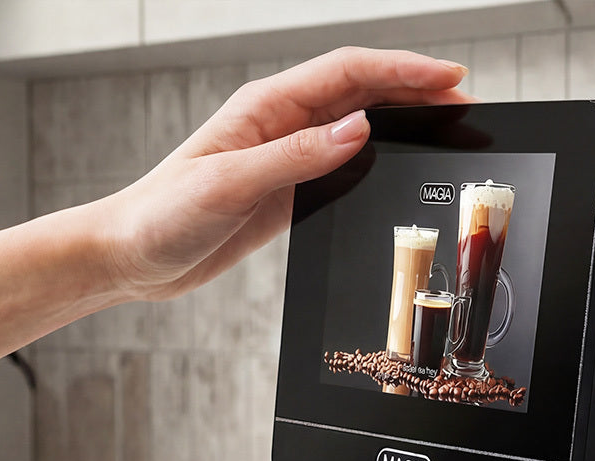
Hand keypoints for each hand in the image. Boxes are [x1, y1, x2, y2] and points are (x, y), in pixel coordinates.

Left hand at [97, 46, 469, 299]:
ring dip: (400, 124)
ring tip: (443, 127)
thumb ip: (296, 159)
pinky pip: (340, 169)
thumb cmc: (162, 214)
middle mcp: (279, 125)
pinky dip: (374, 164)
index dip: (402, 72)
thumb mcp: (230, 184)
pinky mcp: (284, 194)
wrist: (131, 255)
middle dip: (413, 90)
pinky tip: (396, 168)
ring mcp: (284, 159)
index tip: (448, 79)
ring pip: (355, 129)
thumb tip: (358, 132)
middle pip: (360, 93)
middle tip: (463, 98)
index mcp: (265, 108)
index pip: (348, 74)